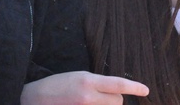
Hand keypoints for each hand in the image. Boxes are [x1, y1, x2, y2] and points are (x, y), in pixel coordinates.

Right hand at [20, 71, 148, 103]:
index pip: (117, 84)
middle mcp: (88, 97)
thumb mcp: (78, 77)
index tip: (146, 91)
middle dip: (115, 99)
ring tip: (94, 103)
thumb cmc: (56, 85)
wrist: (34, 99)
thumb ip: (97, 83)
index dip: (134, 87)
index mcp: (87, 81)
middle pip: (118, 101)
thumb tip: (116, 91)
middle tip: (102, 97)